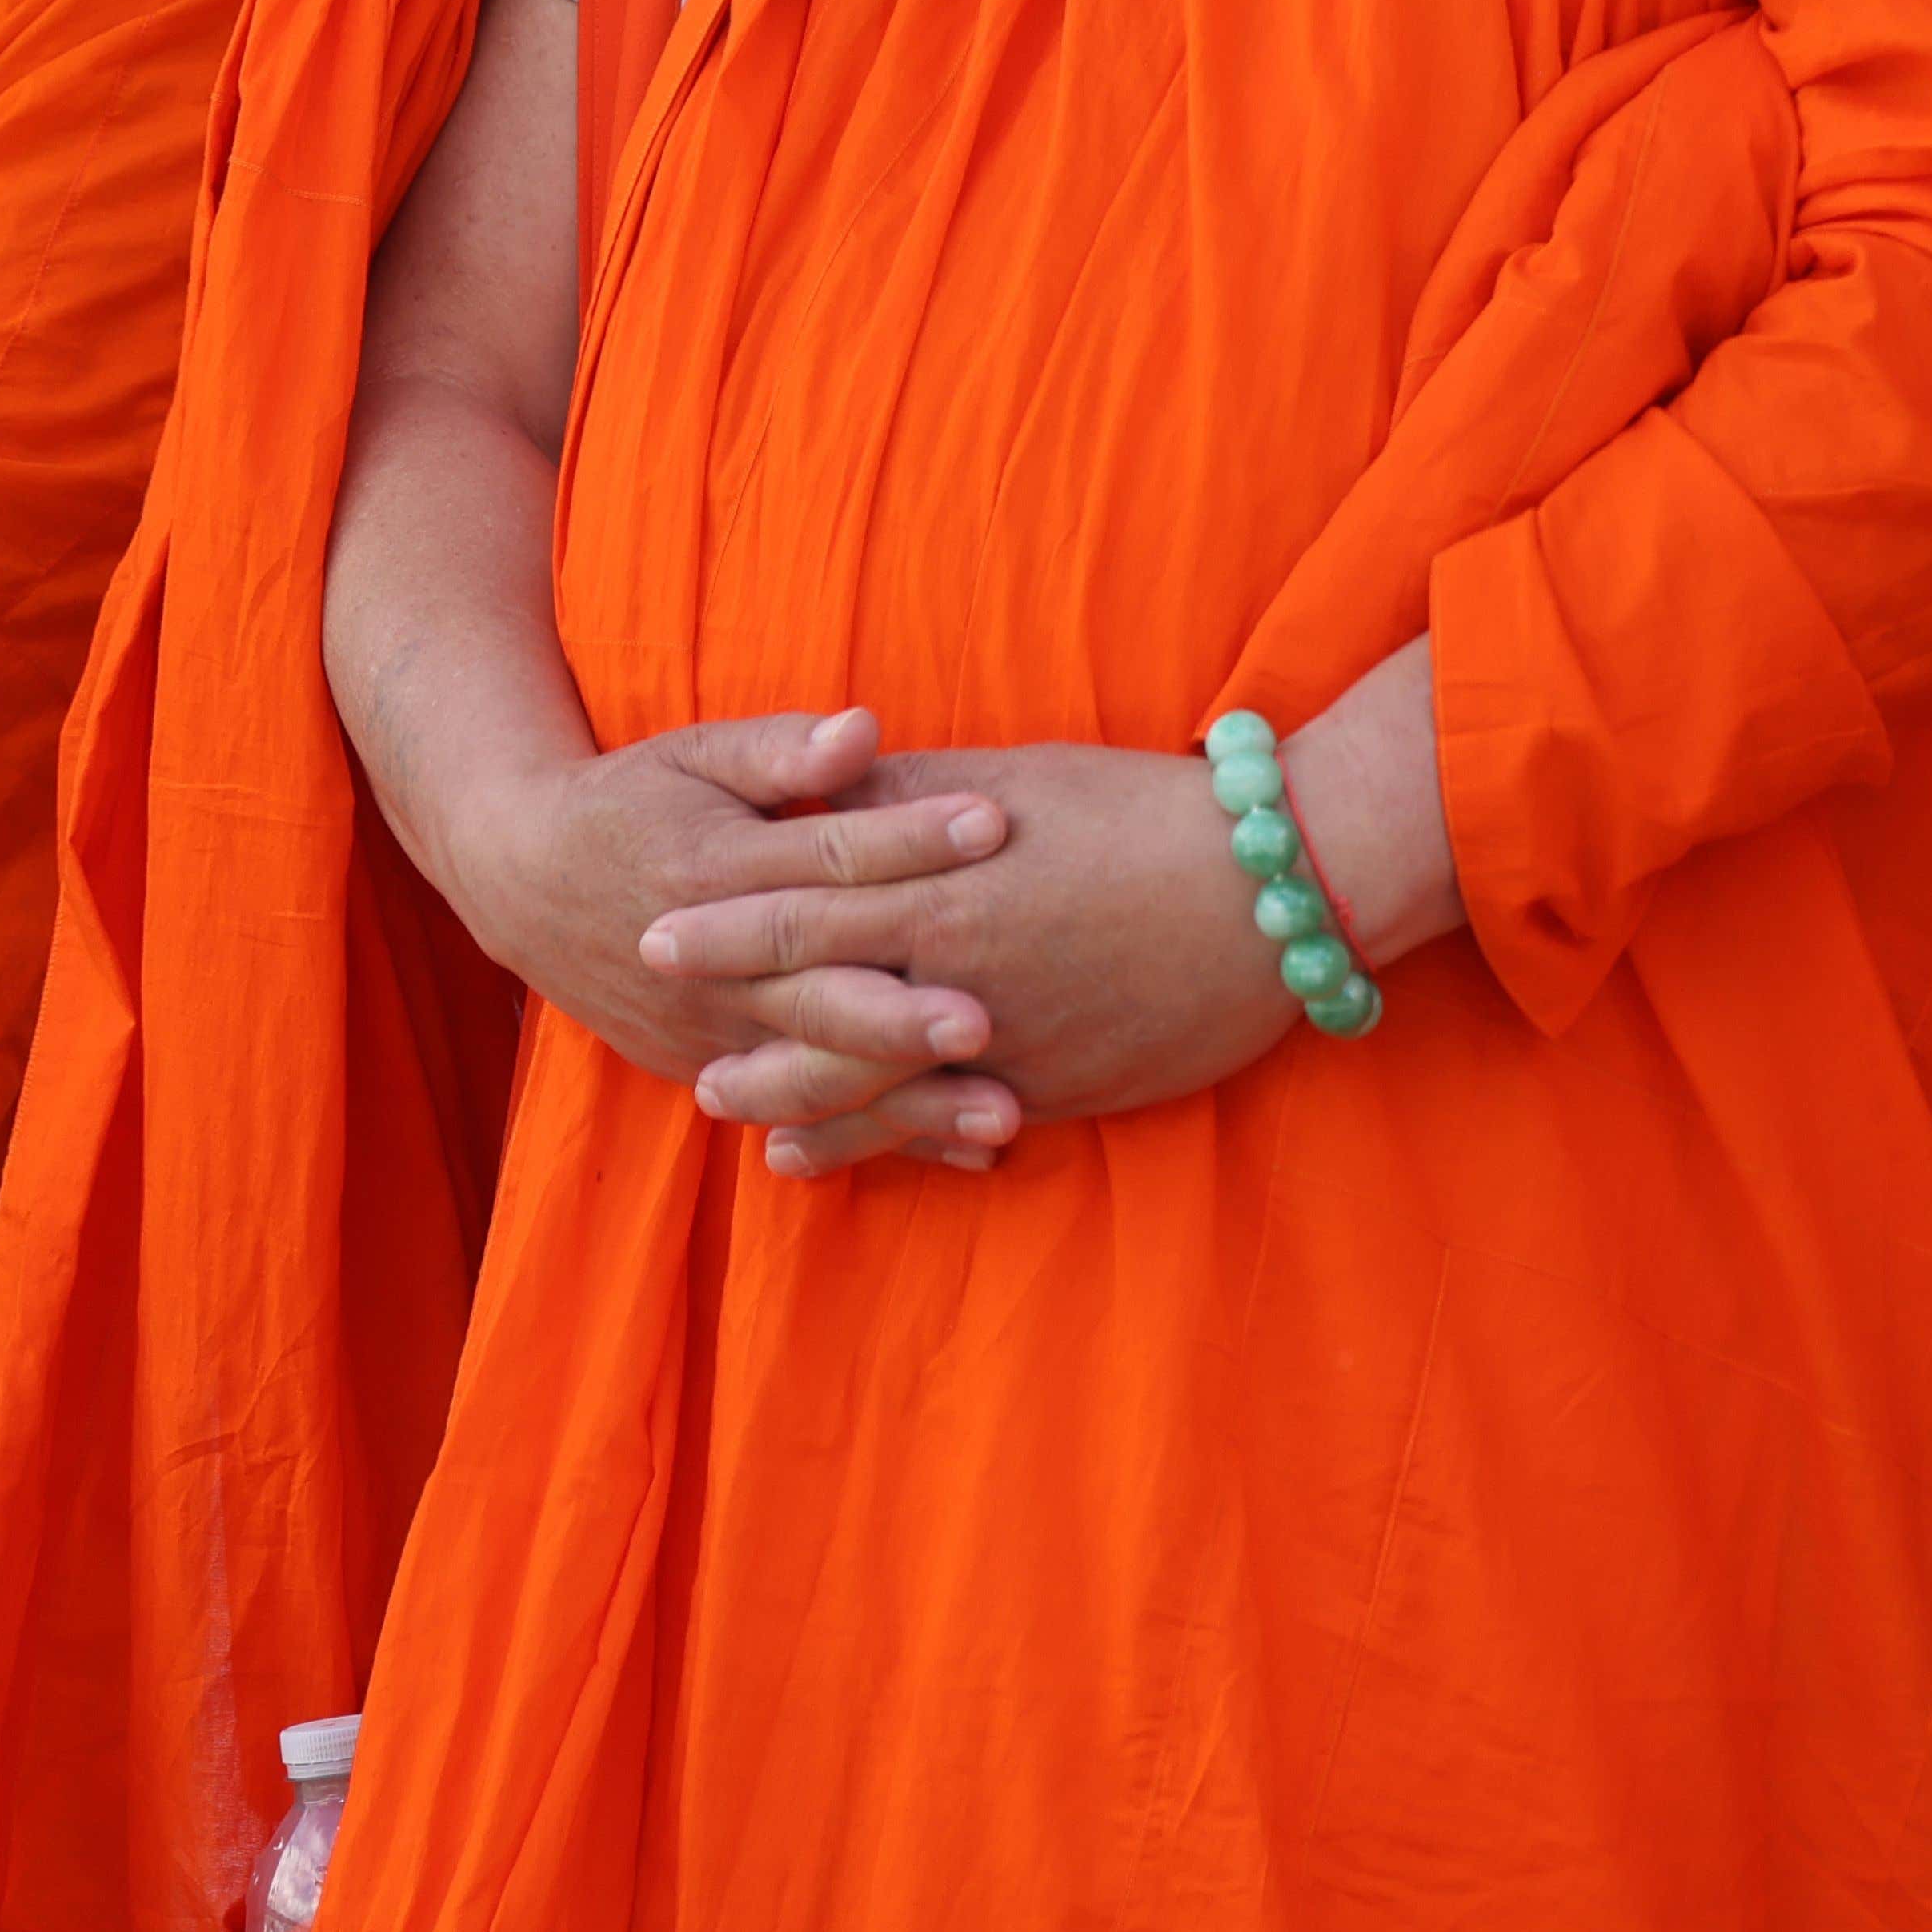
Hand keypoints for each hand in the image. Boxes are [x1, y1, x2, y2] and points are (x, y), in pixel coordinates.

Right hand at [414, 706, 1010, 1108]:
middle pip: (819, 992)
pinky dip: (884, 1141)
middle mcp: (712, 965)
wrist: (524, 881)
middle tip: (986, 1021)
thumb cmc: (631, 801)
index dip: (908, 837)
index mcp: (715, 868)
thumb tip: (864, 728)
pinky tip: (967, 1158)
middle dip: (901, 1016)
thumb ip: (780, 748)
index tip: (993, 823)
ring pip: (819, 1075)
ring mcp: (710, 1031)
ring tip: (1003, 1116)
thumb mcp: (694, 755)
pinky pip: (805, 1115)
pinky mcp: (710, 1071)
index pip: (825, 856)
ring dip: (911, 1102)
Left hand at [646, 651, 1466, 1181]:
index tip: (655, 931)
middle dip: (743, 1029)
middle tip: (672, 1048)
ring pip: (876, 1082)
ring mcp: (1009, 1040)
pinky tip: (832, 1154)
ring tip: (732, 1111)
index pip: (808, 906)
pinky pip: (948, 1123)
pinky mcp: (1055, 1085)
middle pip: (823, 1009)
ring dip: (799, 1099)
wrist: (1276, 887)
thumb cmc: (1145, 812)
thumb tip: (833, 781)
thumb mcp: (1018, 777)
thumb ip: (914, 789)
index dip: (727, 925)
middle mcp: (964, 971)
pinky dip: (885, 1141)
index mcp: (948, 883)